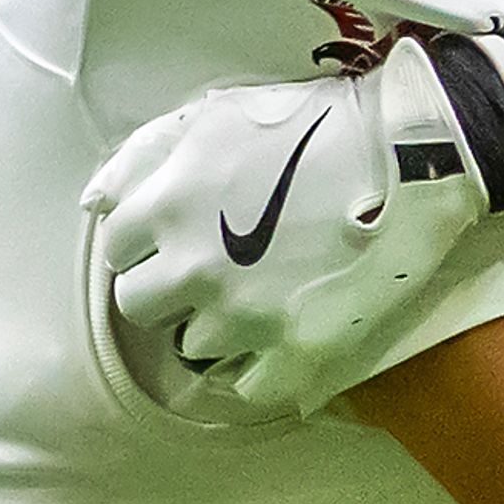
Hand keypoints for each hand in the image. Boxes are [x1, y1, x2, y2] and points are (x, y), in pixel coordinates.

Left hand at [88, 44, 499, 417]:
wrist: (410, 151)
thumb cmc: (310, 124)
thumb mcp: (215, 115)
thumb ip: (140, 157)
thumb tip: (93, 206)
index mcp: (169, 206)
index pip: (117, 248)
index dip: (147, 238)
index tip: (181, 230)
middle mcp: (195, 268)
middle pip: (142, 307)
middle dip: (170, 286)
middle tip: (213, 265)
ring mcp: (246, 318)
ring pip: (195, 346)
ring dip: (217, 324)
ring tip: (260, 290)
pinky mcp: (298, 354)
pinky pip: (249, 388)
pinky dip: (260, 367)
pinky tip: (280, 332)